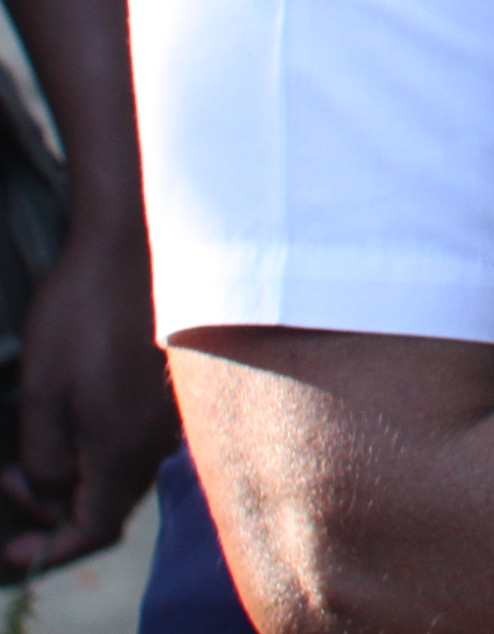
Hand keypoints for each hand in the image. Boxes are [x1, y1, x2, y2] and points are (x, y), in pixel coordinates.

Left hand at [0, 224, 173, 568]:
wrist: (134, 248)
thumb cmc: (83, 315)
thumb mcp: (41, 392)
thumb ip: (43, 457)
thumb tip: (49, 491)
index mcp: (121, 448)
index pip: (92, 530)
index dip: (50, 551)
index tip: (13, 552)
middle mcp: (154, 440)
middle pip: (108, 506)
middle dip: (53, 510)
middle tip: (5, 479)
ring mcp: (167, 417)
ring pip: (121, 474)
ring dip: (73, 478)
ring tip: (28, 450)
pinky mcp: (169, 393)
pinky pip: (133, 443)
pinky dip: (97, 450)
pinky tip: (68, 420)